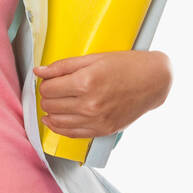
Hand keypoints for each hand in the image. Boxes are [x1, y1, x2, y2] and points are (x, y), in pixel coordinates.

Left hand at [33, 50, 171, 137]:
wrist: (153, 81)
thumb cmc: (126, 65)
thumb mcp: (93, 58)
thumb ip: (63, 66)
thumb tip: (38, 72)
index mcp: (86, 82)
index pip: (48, 89)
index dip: (46, 84)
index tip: (50, 80)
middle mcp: (89, 104)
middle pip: (50, 105)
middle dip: (47, 97)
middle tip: (53, 90)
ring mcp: (96, 120)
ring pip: (57, 121)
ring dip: (50, 112)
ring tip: (53, 104)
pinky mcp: (102, 130)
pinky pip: (71, 134)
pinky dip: (59, 127)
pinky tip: (54, 120)